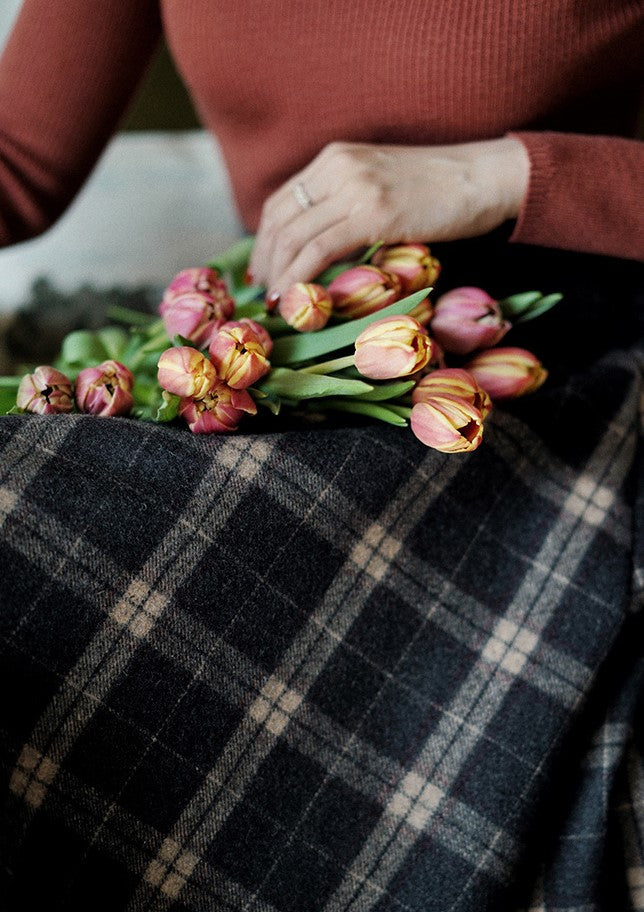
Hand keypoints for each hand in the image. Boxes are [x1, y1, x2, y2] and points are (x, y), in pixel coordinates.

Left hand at [249, 137, 528, 299]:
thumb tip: (319, 251)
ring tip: (275, 301)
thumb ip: (347, 206)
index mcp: (335, 158)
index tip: (262, 268)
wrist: (482, 178)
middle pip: (280, 218)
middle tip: (263, 291)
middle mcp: (337, 167)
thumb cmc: (439, 191)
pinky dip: (298, 275)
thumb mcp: (380, 187)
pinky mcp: (372, 213)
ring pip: (293, 235)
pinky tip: (292, 295)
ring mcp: (354, 187)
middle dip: (265, 260)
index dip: (264, 239)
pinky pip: (318, 249)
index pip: (282, 200)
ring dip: (278, 273)